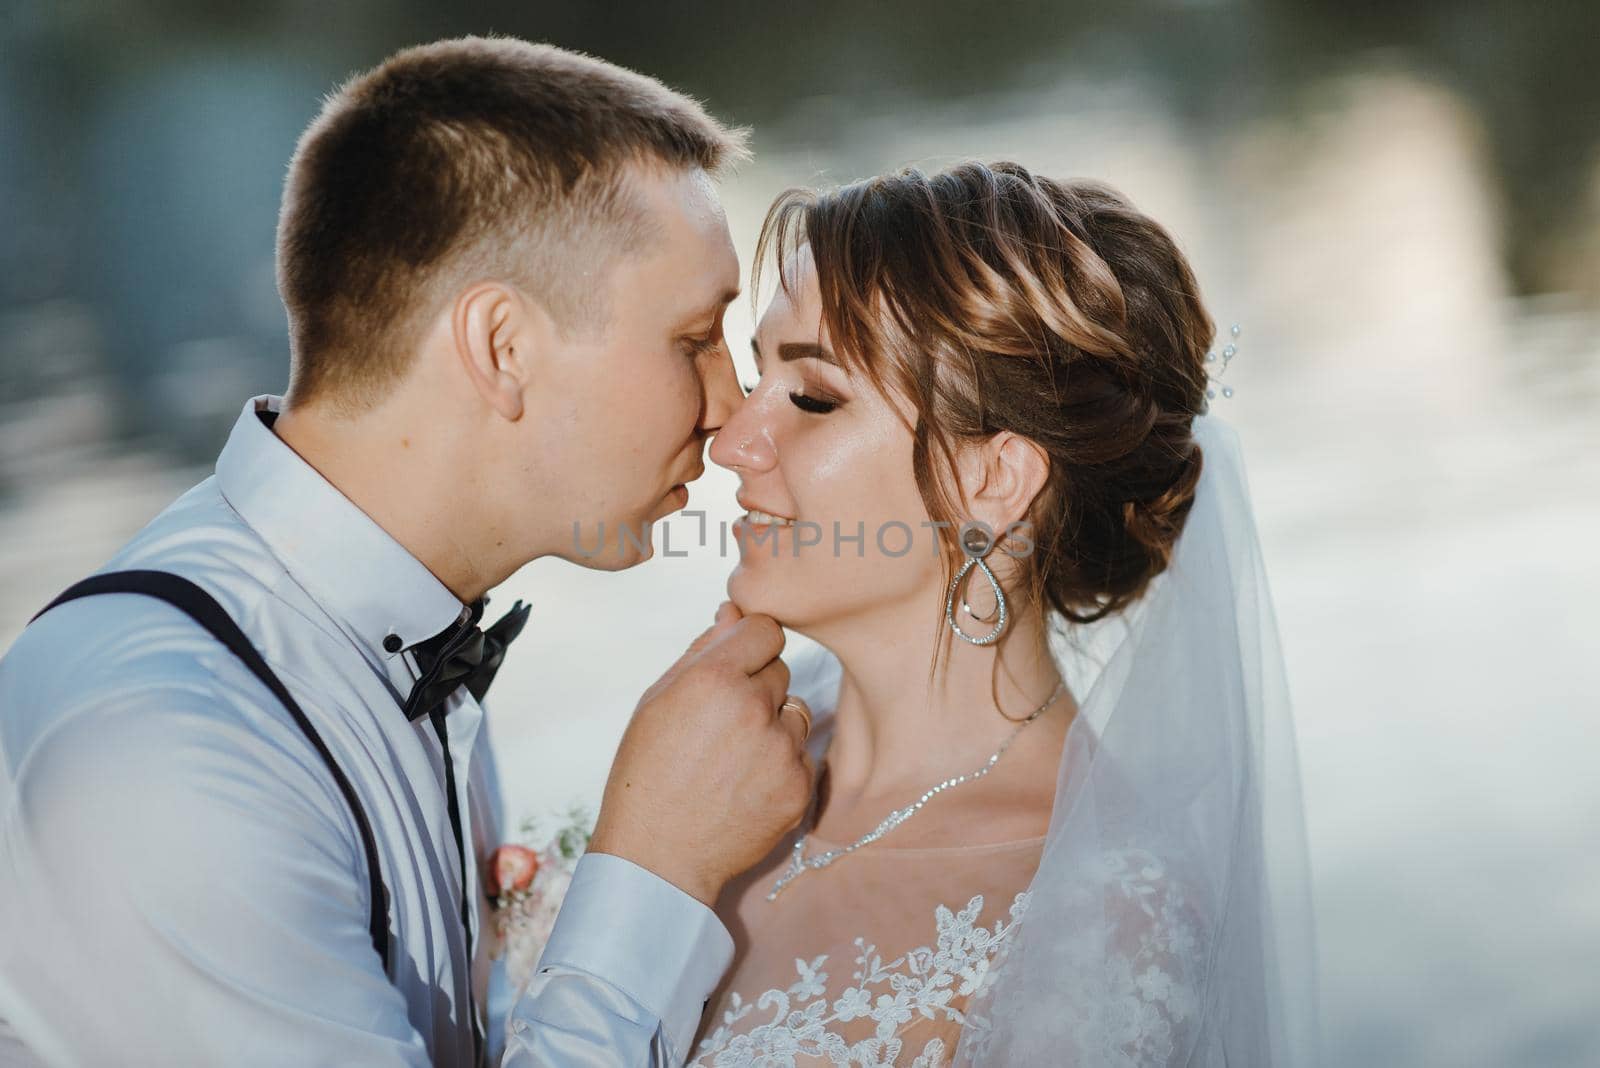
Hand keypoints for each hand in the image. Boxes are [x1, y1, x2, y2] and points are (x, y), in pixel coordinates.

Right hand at [588, 601, 813, 905]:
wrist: (658, 857)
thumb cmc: (648, 773)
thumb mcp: (658, 701)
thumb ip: (702, 650)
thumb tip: (734, 609)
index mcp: (714, 679)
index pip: (766, 629)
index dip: (750, 645)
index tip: (736, 665)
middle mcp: (754, 708)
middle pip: (780, 669)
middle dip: (756, 687)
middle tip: (719, 726)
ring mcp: (781, 749)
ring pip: (795, 710)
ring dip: (773, 724)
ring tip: (732, 758)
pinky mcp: (799, 786)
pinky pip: (802, 754)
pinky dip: (781, 764)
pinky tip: (746, 785)